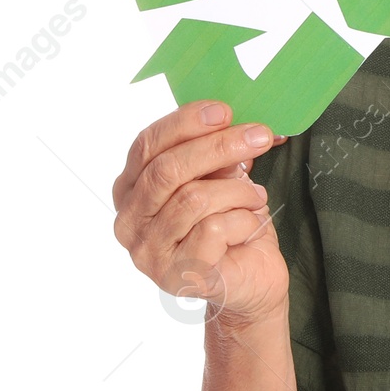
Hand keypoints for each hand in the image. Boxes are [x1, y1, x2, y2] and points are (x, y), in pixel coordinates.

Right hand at [112, 100, 290, 328]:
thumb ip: (218, 153)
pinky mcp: (177, 275)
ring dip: (238, 191)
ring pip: (194, 198)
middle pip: (168, 170)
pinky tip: (250, 228)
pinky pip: (215, 228)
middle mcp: (130, 222)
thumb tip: (238, 119)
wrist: (253, 280)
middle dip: (219, 146)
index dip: (184, 123)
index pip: (147, 146)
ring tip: (255, 198)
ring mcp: (148, 252)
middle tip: (259, 136)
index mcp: (131, 190)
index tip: (224, 110)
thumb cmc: (233, 226)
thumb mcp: (224, 180)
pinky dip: (244, 220)